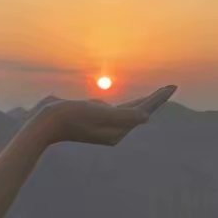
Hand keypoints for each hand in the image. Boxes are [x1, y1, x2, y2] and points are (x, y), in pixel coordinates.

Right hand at [30, 85, 176, 145]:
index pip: (143, 110)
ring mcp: (102, 124)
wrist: (45, 123)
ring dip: (142, 103)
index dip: (158, 98)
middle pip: (139, 111)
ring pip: (128, 111)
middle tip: (170, 87)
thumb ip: (125, 115)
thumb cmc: (72, 117)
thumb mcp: (100, 114)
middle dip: (155, 100)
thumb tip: (146, 117)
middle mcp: (112, 129)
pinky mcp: (92, 118)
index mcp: (117, 130)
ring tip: (155, 97)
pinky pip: (114, 110)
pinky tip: (128, 105)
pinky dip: (124, 105)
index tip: (172, 86)